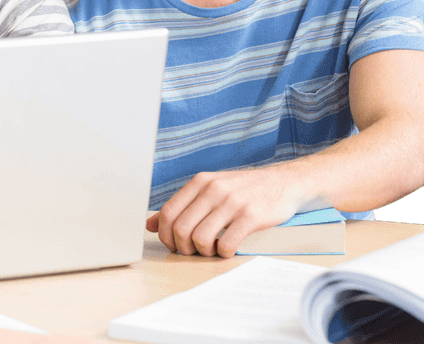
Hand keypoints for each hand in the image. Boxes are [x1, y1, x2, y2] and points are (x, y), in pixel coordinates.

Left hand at [145, 166, 306, 257]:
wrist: (284, 182)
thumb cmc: (244, 189)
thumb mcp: (210, 189)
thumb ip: (182, 205)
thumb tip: (150, 224)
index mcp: (200, 182)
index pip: (168, 212)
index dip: (165, 234)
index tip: (173, 244)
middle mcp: (213, 189)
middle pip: (181, 228)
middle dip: (183, 247)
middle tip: (192, 251)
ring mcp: (232, 202)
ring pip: (200, 238)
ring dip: (203, 251)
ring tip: (211, 249)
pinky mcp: (251, 216)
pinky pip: (226, 243)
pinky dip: (222, 253)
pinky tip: (227, 249)